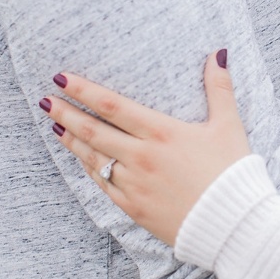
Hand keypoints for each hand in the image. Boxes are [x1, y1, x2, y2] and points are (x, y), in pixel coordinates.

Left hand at [40, 52, 250, 244]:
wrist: (232, 225)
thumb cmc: (232, 173)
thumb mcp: (229, 126)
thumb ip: (219, 88)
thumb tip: (216, 53)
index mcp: (162, 132)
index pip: (112, 105)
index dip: (83, 90)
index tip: (61, 79)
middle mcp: (142, 156)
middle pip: (94, 130)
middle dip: (67, 113)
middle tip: (46, 100)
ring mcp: (134, 184)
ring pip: (94, 157)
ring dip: (72, 140)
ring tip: (56, 126)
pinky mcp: (133, 208)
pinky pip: (103, 184)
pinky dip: (88, 168)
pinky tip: (81, 160)